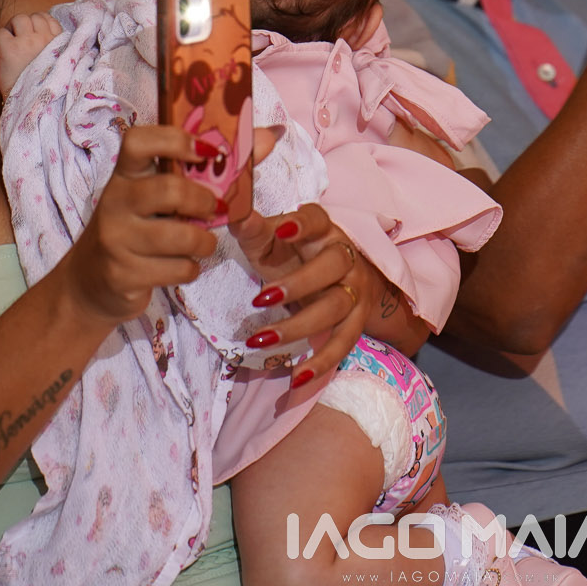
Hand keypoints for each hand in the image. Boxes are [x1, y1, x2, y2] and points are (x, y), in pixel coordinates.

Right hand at [62, 124, 219, 326]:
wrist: (90, 284)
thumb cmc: (137, 229)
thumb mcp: (160, 197)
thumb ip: (211, 169)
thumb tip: (270, 136)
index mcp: (125, 175)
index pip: (138, 141)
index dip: (176, 140)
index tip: (207, 152)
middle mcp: (115, 202)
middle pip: (169, 189)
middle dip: (203, 201)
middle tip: (213, 209)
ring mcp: (116, 239)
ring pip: (180, 236)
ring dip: (204, 243)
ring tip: (202, 243)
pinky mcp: (122, 274)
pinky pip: (177, 269)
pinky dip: (190, 269)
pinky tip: (181, 266)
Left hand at [229, 203, 375, 396]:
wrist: (343, 279)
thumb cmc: (295, 254)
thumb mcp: (271, 240)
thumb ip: (252, 227)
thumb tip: (230, 208)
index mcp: (322, 229)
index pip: (317, 219)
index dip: (302, 224)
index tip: (281, 228)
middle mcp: (345, 256)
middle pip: (334, 265)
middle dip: (300, 282)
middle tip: (262, 298)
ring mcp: (354, 291)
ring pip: (336, 307)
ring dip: (299, 326)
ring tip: (260, 341)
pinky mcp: (356, 322)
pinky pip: (344, 344)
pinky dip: (323, 363)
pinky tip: (297, 378)